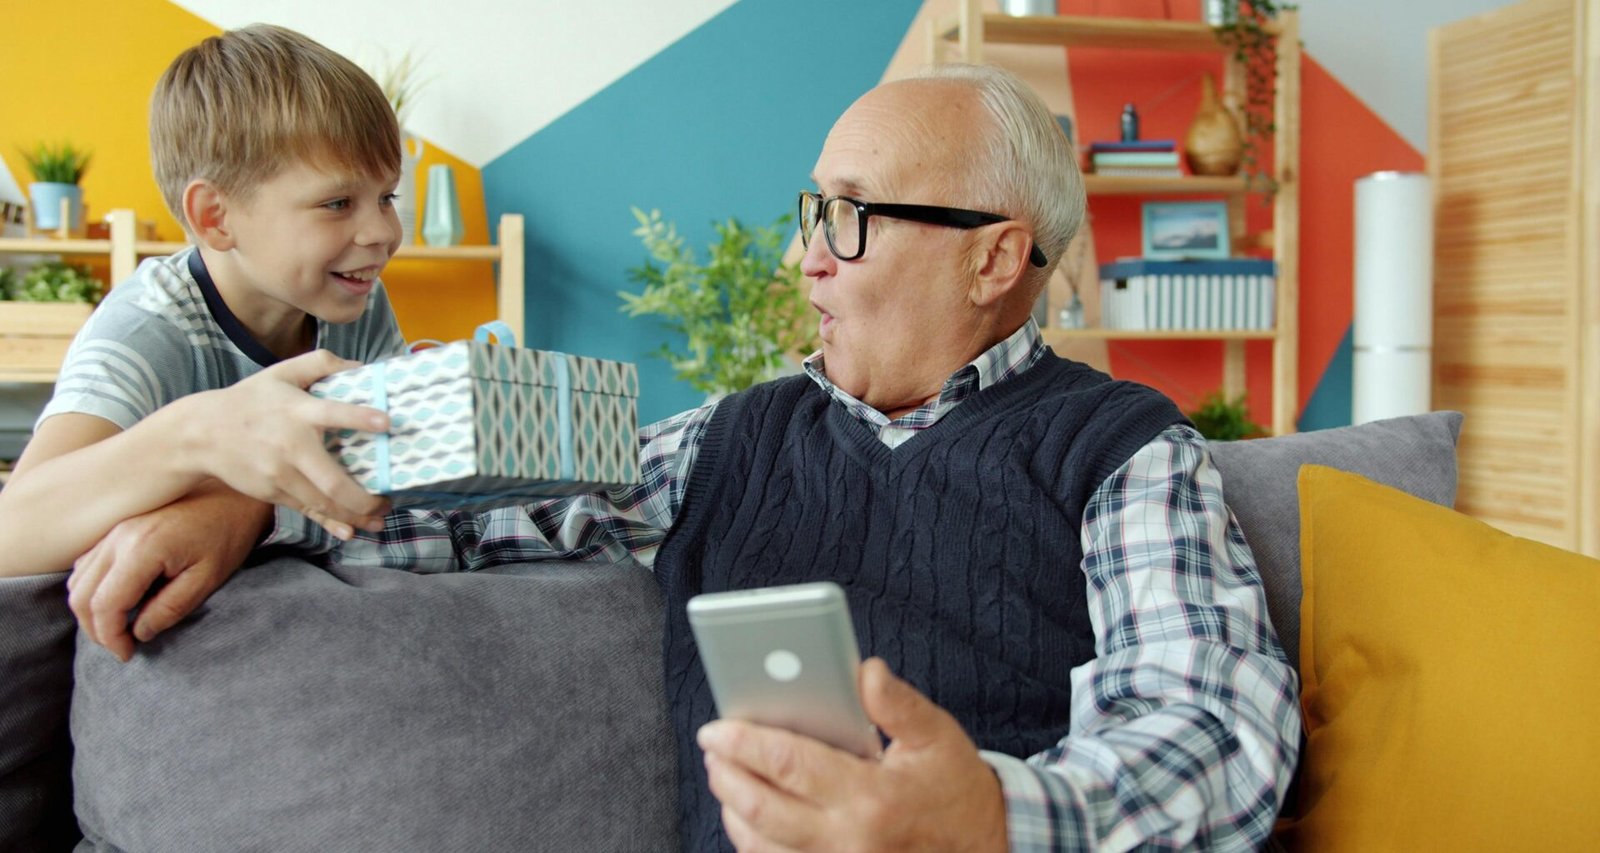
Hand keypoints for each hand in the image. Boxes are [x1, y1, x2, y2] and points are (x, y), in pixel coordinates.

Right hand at [67, 482, 270, 661]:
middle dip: (96, 629)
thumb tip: (139, 633)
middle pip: (81, 596)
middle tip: (121, 647)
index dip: (111, 637)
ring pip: (78, 580)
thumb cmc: (227, 534)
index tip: (128, 654)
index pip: (106, 605)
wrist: (233, 493)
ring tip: (118, 629)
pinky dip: (92, 588)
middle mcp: (119, 537)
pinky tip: (117, 601)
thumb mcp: (207, 579)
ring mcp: (114, 529)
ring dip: (91, 610)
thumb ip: (170, 609)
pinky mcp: (117, 527)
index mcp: (142, 549)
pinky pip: (87, 564)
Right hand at [170, 349, 391, 539]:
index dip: (359, 418)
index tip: (386, 422)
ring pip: (323, 502)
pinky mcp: (273, 492)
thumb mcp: (281, 373)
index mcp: (297, 411)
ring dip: (355, 514)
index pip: (332, 412)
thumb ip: (320, 363)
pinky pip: (306, 510)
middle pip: (332, 481)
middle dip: (364, 498)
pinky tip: (349, 531)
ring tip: (380, 517)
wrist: (200, 434)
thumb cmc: (249, 400)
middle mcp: (291, 446)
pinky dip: (329, 523)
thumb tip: (360, 366)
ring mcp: (280, 474)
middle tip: (389, 500)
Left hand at [697, 658, 1008, 851]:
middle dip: (726, 774)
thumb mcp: (938, 737)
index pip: (789, 765)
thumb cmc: (957, 790)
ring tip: (723, 775)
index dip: (744, 743)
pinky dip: (753, 842)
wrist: (987, 850)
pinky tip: (748, 814)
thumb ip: (898, 704)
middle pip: (761, 809)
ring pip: (760, 846)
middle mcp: (849, 842)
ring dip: (732, 809)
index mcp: (873, 798)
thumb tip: (864, 670)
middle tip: (712, 747)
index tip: (716, 727)